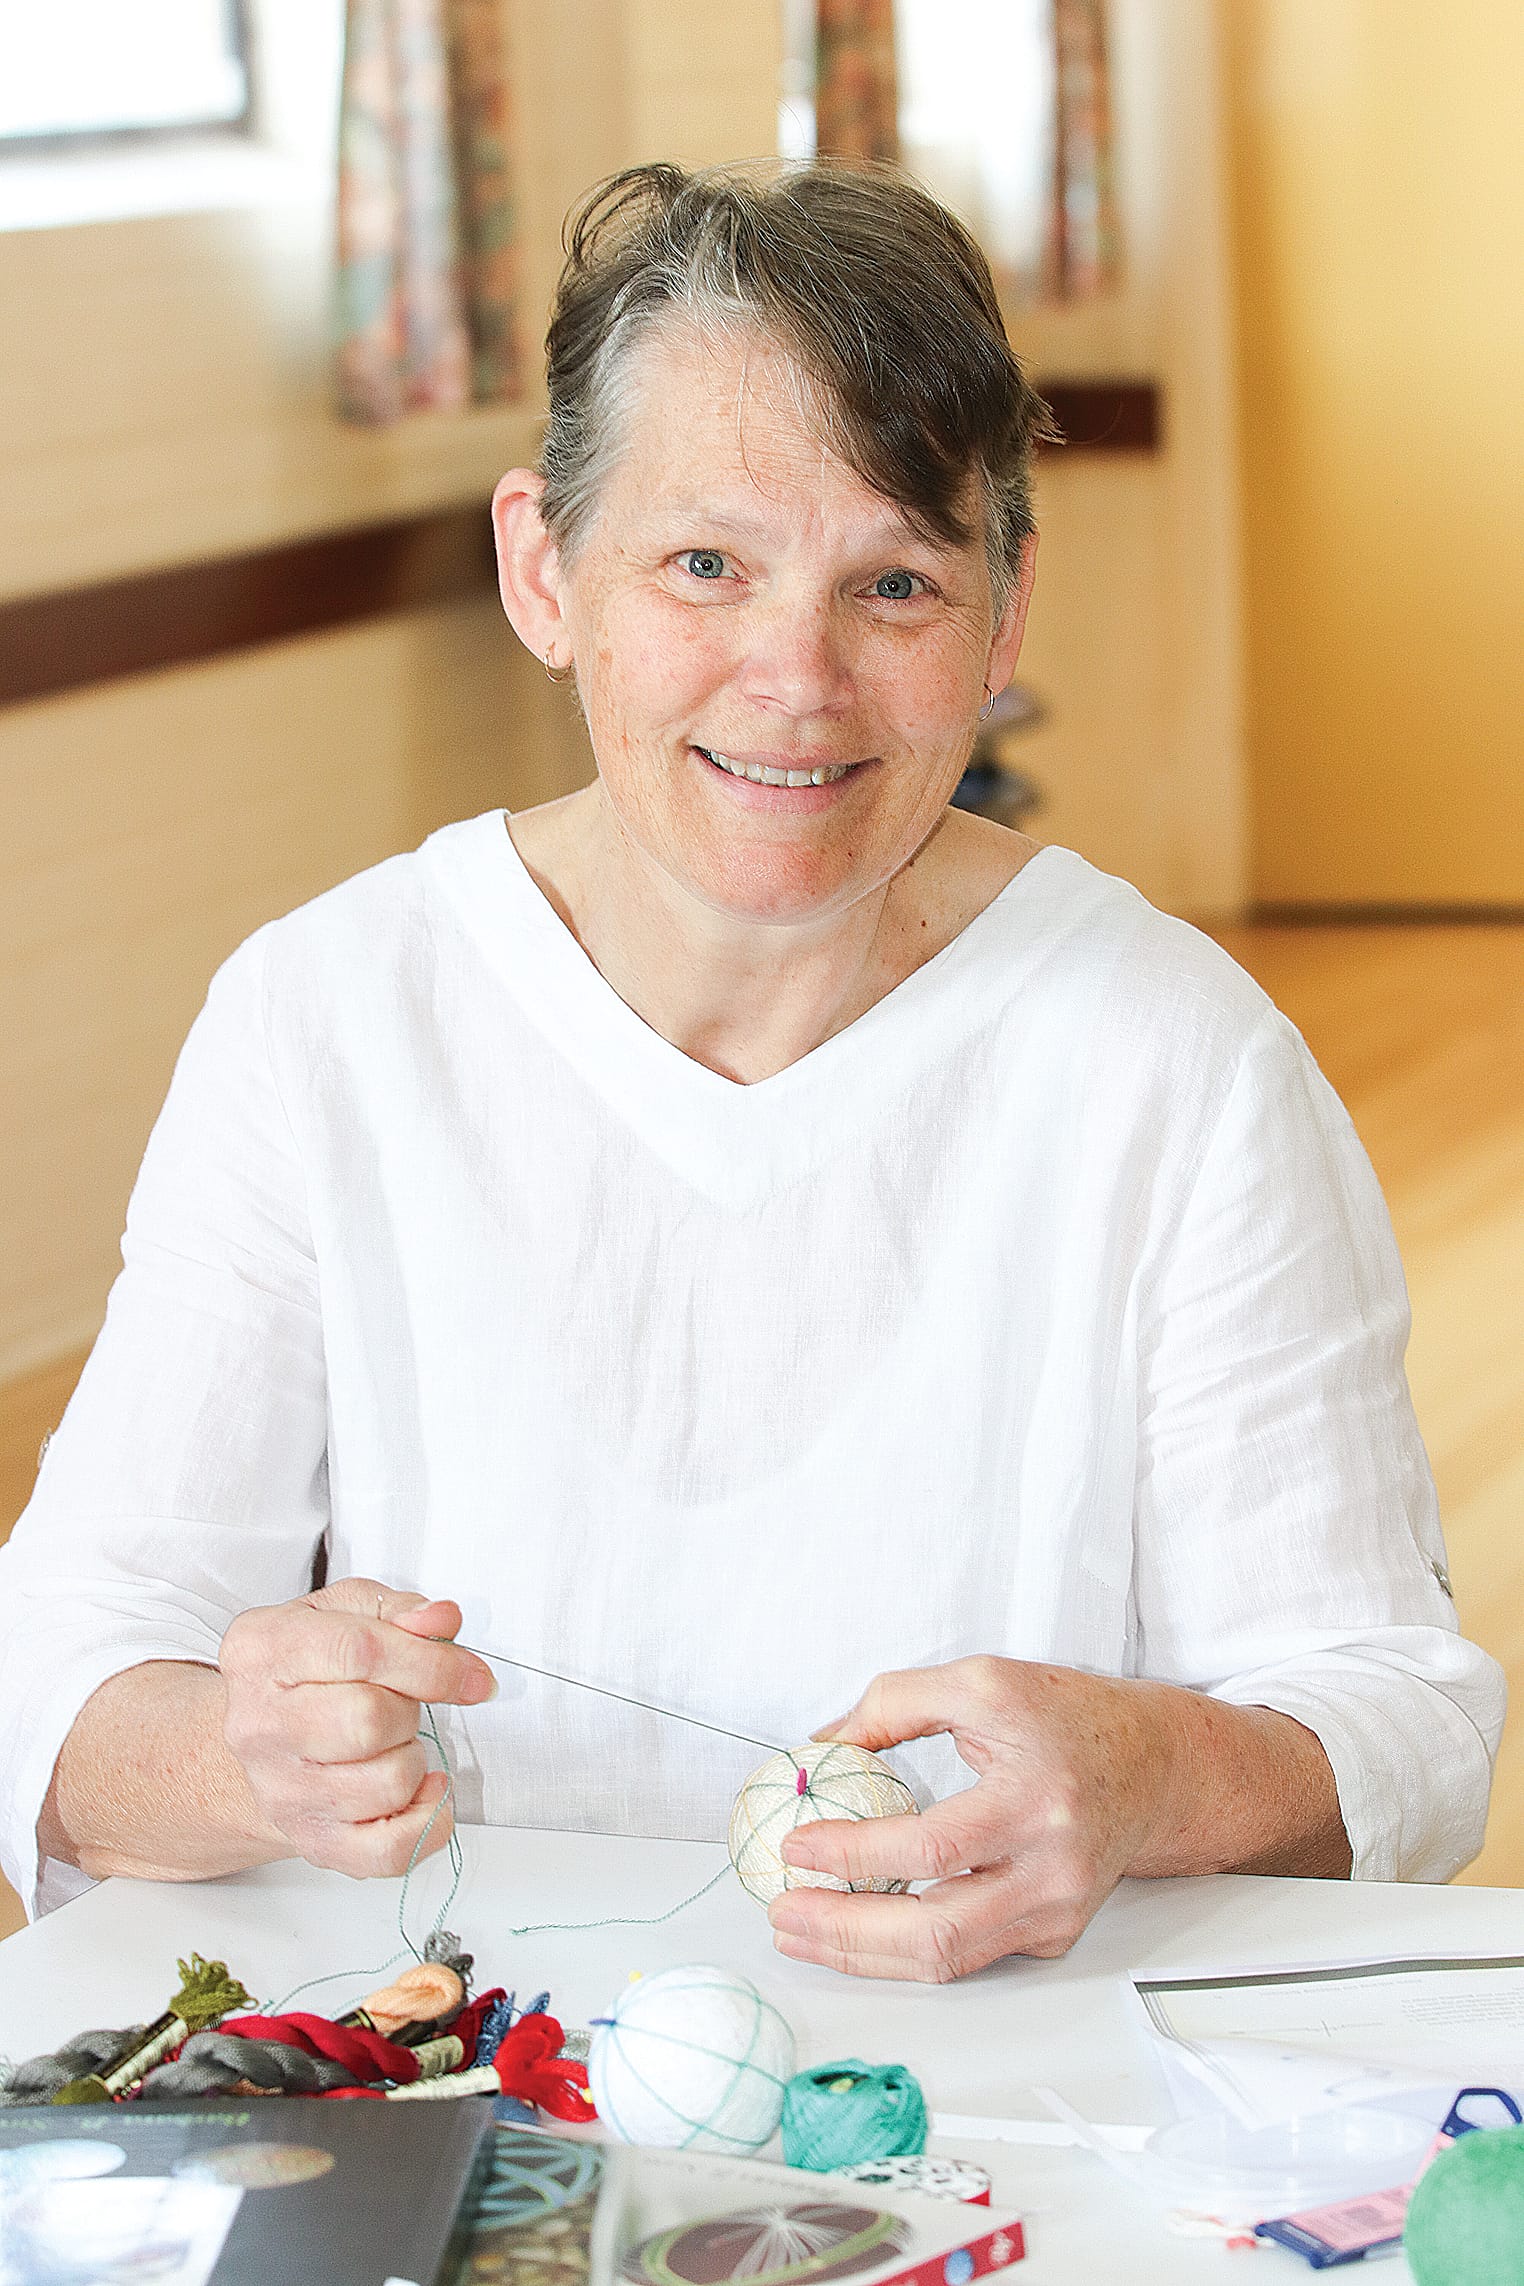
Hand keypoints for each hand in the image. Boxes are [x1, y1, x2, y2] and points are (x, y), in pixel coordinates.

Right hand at [219, 1576, 495, 1878]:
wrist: (267, 1733)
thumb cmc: (308, 1668)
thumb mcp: (344, 1612)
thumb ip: (398, 1609)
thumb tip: (440, 1622)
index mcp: (264, 1652)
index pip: (359, 1652)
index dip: (431, 1662)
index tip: (471, 1674)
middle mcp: (260, 1725)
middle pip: (369, 1721)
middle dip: (411, 1709)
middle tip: (403, 1703)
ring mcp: (282, 1791)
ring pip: (389, 1782)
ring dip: (414, 1757)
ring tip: (392, 1742)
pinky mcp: (312, 1841)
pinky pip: (390, 1851)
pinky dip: (426, 1820)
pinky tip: (420, 1789)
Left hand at [767, 1655, 1189, 1982]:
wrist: (1156, 1767)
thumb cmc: (1071, 1719)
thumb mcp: (981, 1683)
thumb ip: (895, 1704)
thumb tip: (822, 1748)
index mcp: (1036, 1801)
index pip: (933, 1847)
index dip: (856, 1853)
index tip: (798, 1844)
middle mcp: (1052, 1870)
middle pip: (938, 1932)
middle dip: (847, 1931)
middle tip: (785, 1912)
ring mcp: (1056, 1913)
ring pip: (948, 1961)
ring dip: (864, 1954)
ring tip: (804, 1930)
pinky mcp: (1052, 1935)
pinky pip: (968, 1957)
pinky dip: (905, 1949)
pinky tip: (860, 1928)